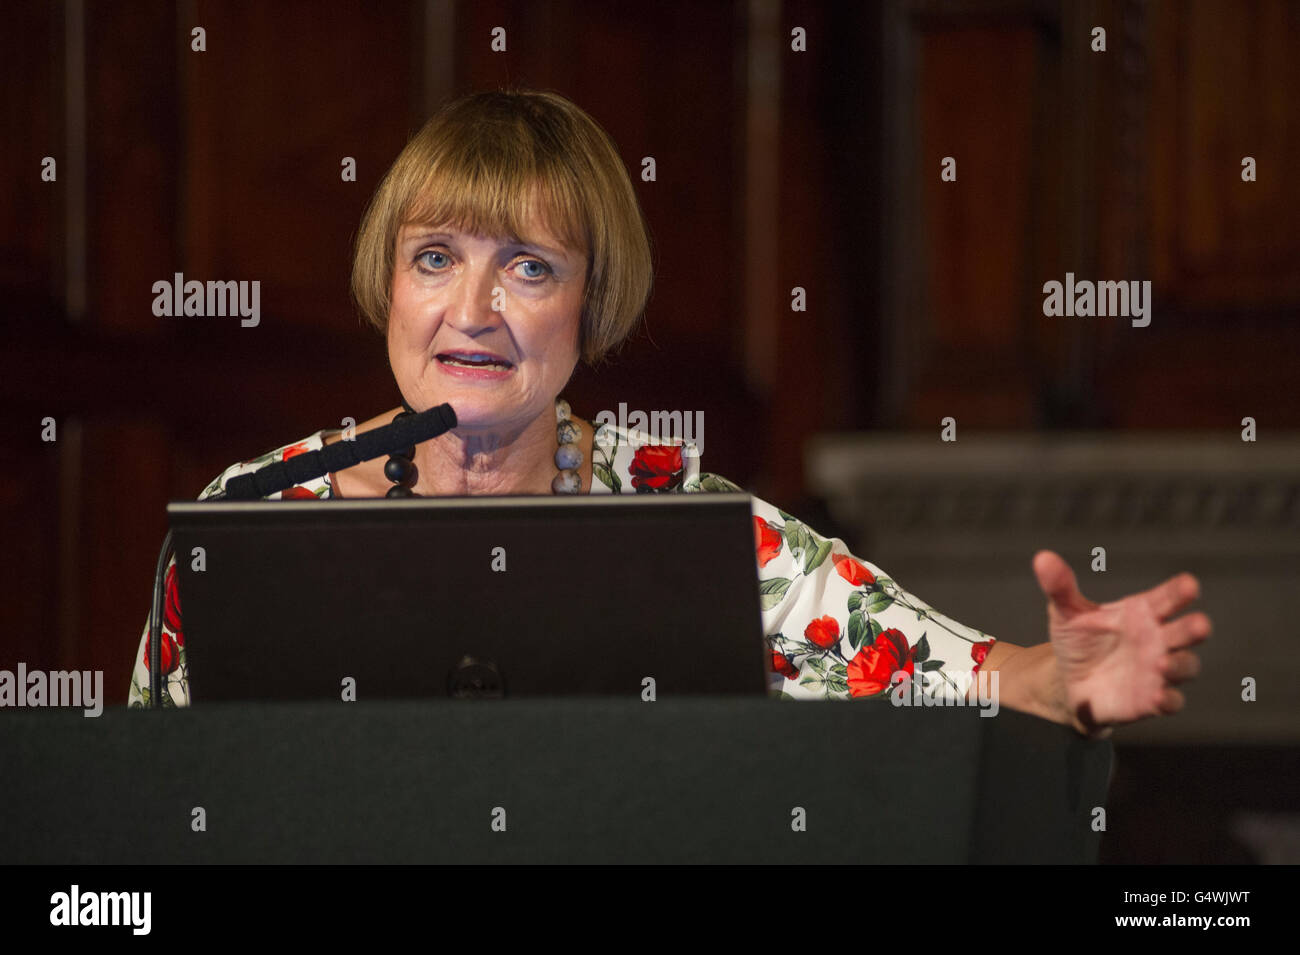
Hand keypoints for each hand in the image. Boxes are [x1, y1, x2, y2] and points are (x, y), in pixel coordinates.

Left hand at [1031, 550, 1211, 734]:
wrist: (1067, 681)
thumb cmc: (1077, 640)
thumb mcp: (1065, 612)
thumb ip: (1060, 587)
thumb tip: (1042, 558)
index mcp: (1142, 612)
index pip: (1168, 598)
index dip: (1180, 591)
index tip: (1189, 585)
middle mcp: (1158, 639)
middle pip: (1187, 631)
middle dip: (1194, 627)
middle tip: (1199, 624)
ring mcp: (1158, 670)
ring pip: (1186, 666)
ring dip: (1180, 664)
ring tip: (1162, 662)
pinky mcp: (1150, 700)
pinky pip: (1170, 701)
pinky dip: (1168, 699)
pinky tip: (1158, 696)